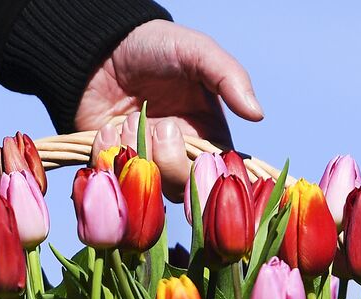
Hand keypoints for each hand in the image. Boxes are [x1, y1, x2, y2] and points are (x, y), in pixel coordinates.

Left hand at [75, 21, 262, 199]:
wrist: (102, 46)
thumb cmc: (156, 46)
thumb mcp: (196, 52)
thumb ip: (229, 78)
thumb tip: (257, 114)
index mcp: (206, 136)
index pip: (216, 174)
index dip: (209, 175)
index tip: (200, 157)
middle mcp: (177, 155)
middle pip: (181, 190)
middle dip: (169, 161)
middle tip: (162, 126)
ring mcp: (144, 161)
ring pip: (146, 186)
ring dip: (137, 152)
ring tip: (129, 119)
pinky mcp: (113, 162)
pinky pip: (112, 177)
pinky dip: (109, 154)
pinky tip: (108, 129)